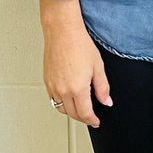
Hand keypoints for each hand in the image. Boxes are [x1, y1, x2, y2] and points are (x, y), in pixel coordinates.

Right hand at [39, 0, 111, 126]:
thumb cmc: (79, 44)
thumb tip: (106, 101)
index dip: (92, 120)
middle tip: (90, 117)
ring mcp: (52, 86)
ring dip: (71, 112)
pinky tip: (68, 99)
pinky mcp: (46, 80)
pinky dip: (61, 103)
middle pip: (72, 113)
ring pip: (61, 108)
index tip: (96, 121)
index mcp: (77, 88)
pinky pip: (53, 99)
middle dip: (83, 118)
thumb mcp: (98, 66)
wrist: (62, 31)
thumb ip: (103, 87)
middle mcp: (62, 90)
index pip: (85, 113)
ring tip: (80, 109)